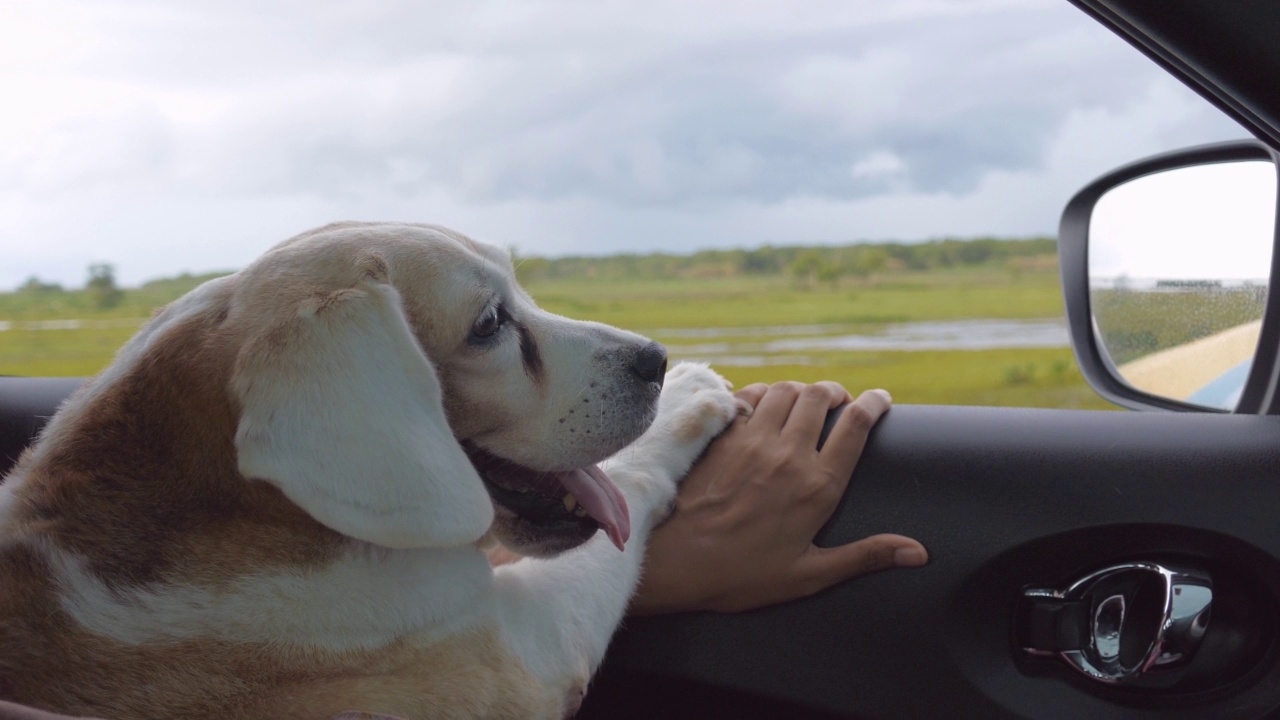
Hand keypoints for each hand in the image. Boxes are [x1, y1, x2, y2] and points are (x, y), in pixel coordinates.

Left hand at [628, 381, 926, 614]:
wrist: (674, 562)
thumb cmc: (742, 576)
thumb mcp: (809, 574)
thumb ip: (865, 556)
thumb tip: (919, 553)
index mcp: (817, 486)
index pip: (857, 425)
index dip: (875, 404)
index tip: (882, 400)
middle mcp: (788, 454)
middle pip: (821, 396)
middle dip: (837, 392)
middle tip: (839, 401)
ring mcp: (751, 440)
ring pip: (786, 389)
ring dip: (801, 390)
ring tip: (805, 401)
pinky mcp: (721, 436)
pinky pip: (748, 396)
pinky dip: (762, 394)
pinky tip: (763, 406)